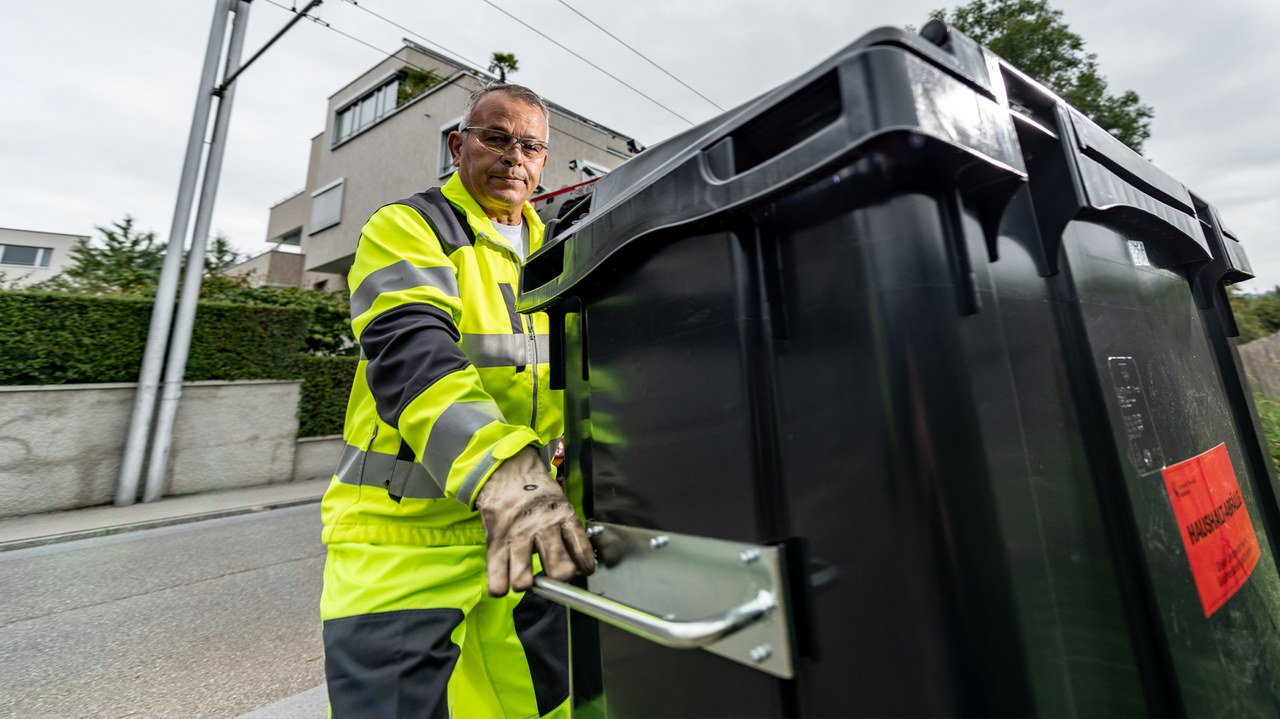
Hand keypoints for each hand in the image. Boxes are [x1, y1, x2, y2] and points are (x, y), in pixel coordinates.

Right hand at [475, 446, 595, 595]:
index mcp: (563, 516)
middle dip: (558, 580)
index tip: (584, 570)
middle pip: (559, 570)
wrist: (506, 470)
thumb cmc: (535, 491)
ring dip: (526, 584)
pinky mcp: (495, 541)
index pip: (582, 549)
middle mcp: (542, 527)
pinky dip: (500, 587)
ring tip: (524, 578)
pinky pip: (497, 577)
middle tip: (552, 575)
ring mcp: (517, 536)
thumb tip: (581, 563)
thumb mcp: (560, 503)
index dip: (585, 565)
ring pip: (524, 580)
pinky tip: (503, 584)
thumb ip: (569, 531)